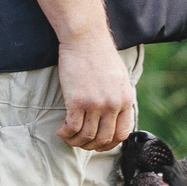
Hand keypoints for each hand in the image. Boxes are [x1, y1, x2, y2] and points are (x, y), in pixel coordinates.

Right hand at [56, 31, 136, 152]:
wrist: (85, 39)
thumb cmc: (100, 55)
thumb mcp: (119, 78)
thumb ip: (119, 97)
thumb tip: (115, 115)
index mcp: (125, 99)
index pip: (122, 134)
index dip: (109, 144)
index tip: (98, 143)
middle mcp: (113, 105)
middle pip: (104, 138)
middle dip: (91, 146)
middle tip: (81, 142)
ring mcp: (95, 104)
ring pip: (87, 136)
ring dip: (76, 141)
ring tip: (68, 136)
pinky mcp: (77, 101)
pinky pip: (72, 128)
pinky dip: (66, 133)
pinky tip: (61, 130)